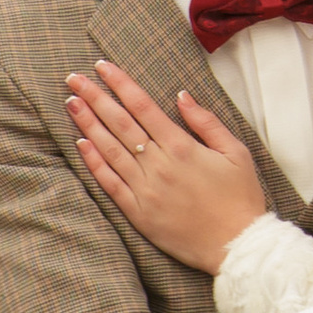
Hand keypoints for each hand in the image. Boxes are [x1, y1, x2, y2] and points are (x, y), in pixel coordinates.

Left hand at [67, 58, 268, 273]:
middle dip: (95, 97)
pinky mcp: (138, 213)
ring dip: (88, 124)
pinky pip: (110, 183)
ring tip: (71, 103)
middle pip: (120, 124)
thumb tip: (181, 96)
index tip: (102, 66)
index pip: (143, 106)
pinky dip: (94, 163)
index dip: (120, 84)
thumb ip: (206, 121)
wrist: (237, 246)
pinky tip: (81, 144)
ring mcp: (145, 190)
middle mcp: (159, 165)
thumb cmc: (241, 198)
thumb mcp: (235, 152)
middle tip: (73, 78)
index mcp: (182, 147)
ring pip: (110, 150)